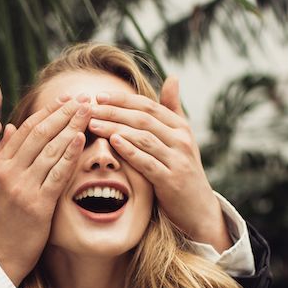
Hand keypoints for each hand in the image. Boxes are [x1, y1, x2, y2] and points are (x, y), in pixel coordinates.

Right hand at [0, 99, 91, 284]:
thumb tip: (10, 127)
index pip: (26, 130)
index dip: (48, 112)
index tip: (66, 100)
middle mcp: (8, 172)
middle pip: (40, 133)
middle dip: (64, 112)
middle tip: (84, 98)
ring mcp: (22, 188)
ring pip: (50, 149)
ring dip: (71, 126)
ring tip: (89, 111)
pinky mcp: (37, 205)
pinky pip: (57, 174)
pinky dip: (69, 154)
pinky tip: (81, 139)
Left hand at [87, 76, 229, 250]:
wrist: (199, 210)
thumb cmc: (183, 172)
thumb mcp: (181, 140)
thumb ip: (173, 110)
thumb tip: (172, 77)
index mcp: (180, 127)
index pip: (148, 106)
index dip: (122, 99)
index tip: (98, 95)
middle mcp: (181, 140)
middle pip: (143, 119)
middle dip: (113, 111)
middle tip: (88, 107)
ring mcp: (178, 160)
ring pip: (143, 138)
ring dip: (115, 128)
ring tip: (93, 124)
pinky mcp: (171, 181)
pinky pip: (147, 162)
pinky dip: (130, 151)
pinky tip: (112, 143)